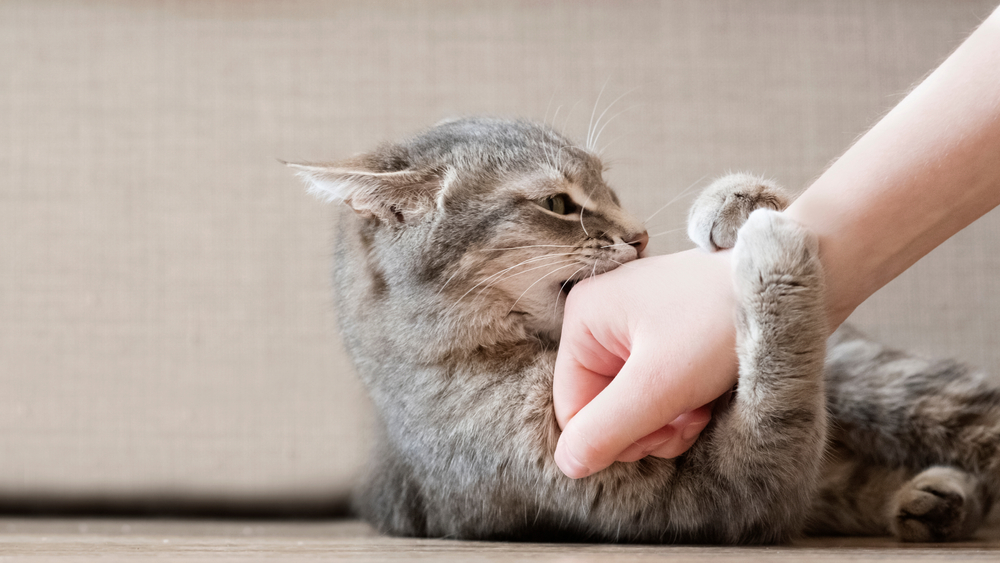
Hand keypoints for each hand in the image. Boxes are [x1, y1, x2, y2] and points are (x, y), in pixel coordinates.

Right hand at [553, 248, 739, 478]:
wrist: (786, 287)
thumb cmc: (722, 320)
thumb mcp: (660, 385)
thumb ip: (607, 429)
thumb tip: (567, 464)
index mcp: (583, 318)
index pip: (572, 409)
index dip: (614, 436)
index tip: (663, 432)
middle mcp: (600, 318)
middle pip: (601, 408)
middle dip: (645, 428)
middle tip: (687, 420)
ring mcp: (631, 325)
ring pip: (629, 404)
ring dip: (666, 421)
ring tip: (700, 406)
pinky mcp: (661, 335)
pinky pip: (652, 389)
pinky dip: (679, 404)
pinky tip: (706, 397)